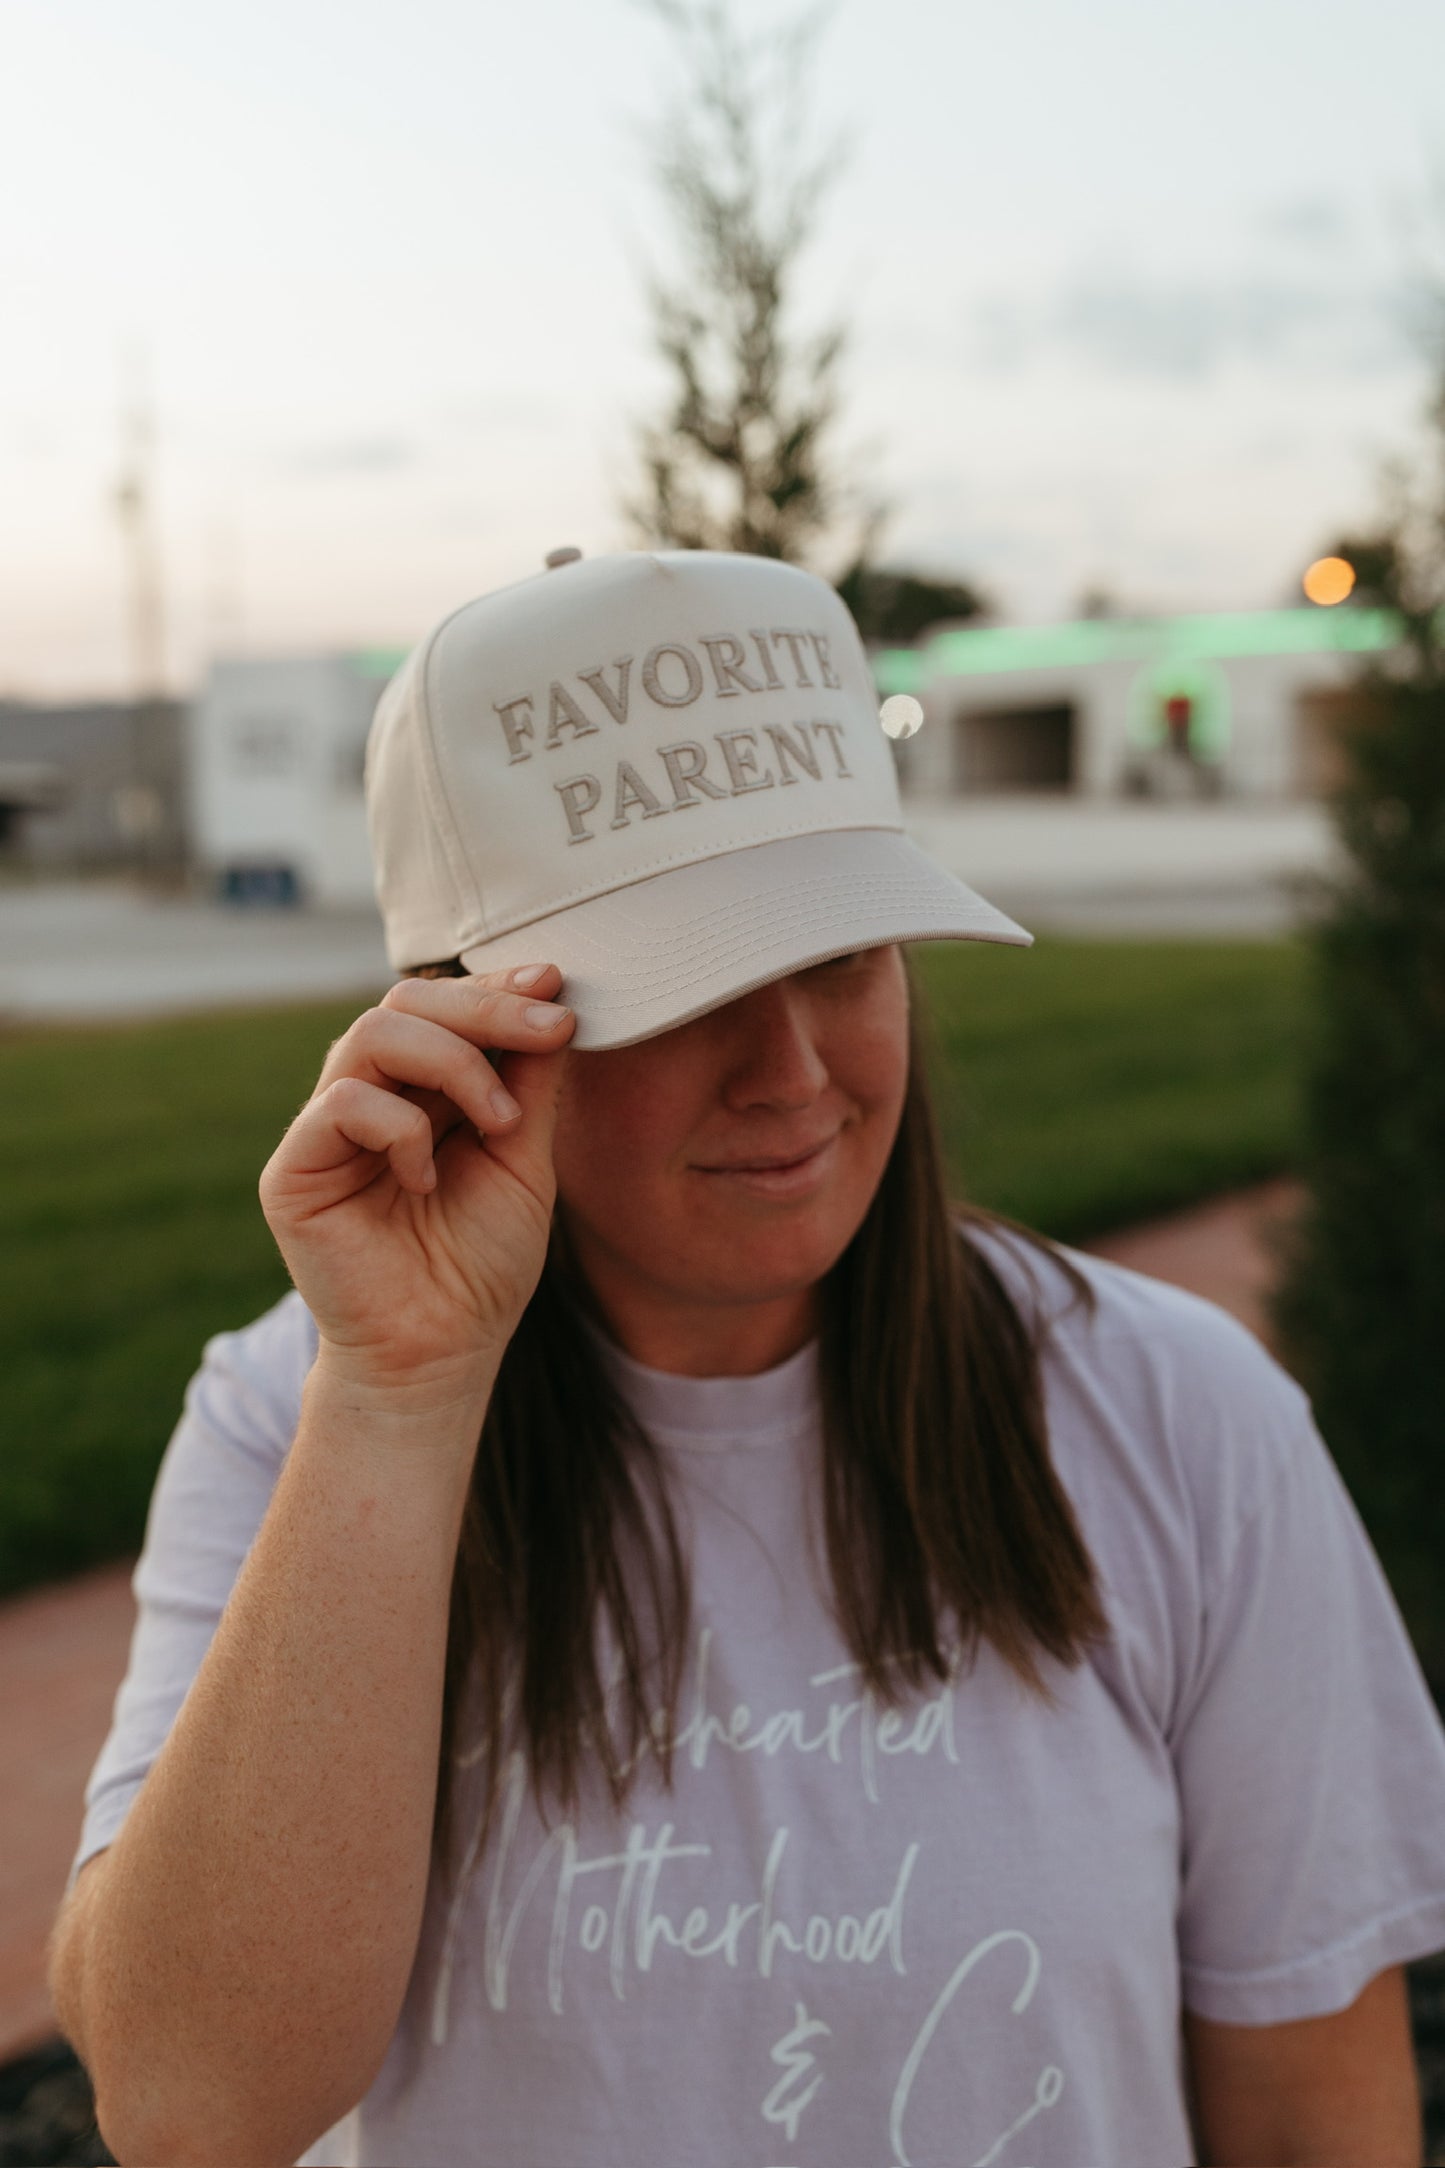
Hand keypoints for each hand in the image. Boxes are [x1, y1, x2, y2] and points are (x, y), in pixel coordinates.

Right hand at [258, 964, 575, 1401]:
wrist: (443, 1354)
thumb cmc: (482, 1266)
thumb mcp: (524, 1159)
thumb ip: (531, 1082)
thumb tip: (552, 997)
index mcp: (419, 1091)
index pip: (443, 1008)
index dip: (494, 988)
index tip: (555, 985)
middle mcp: (368, 1097)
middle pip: (406, 1003)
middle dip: (484, 1008)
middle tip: (547, 1031)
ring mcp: (325, 1130)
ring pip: (370, 1034)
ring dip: (454, 1064)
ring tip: (500, 1123)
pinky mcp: (294, 1170)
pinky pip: (340, 1103)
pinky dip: (400, 1128)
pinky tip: (427, 1180)